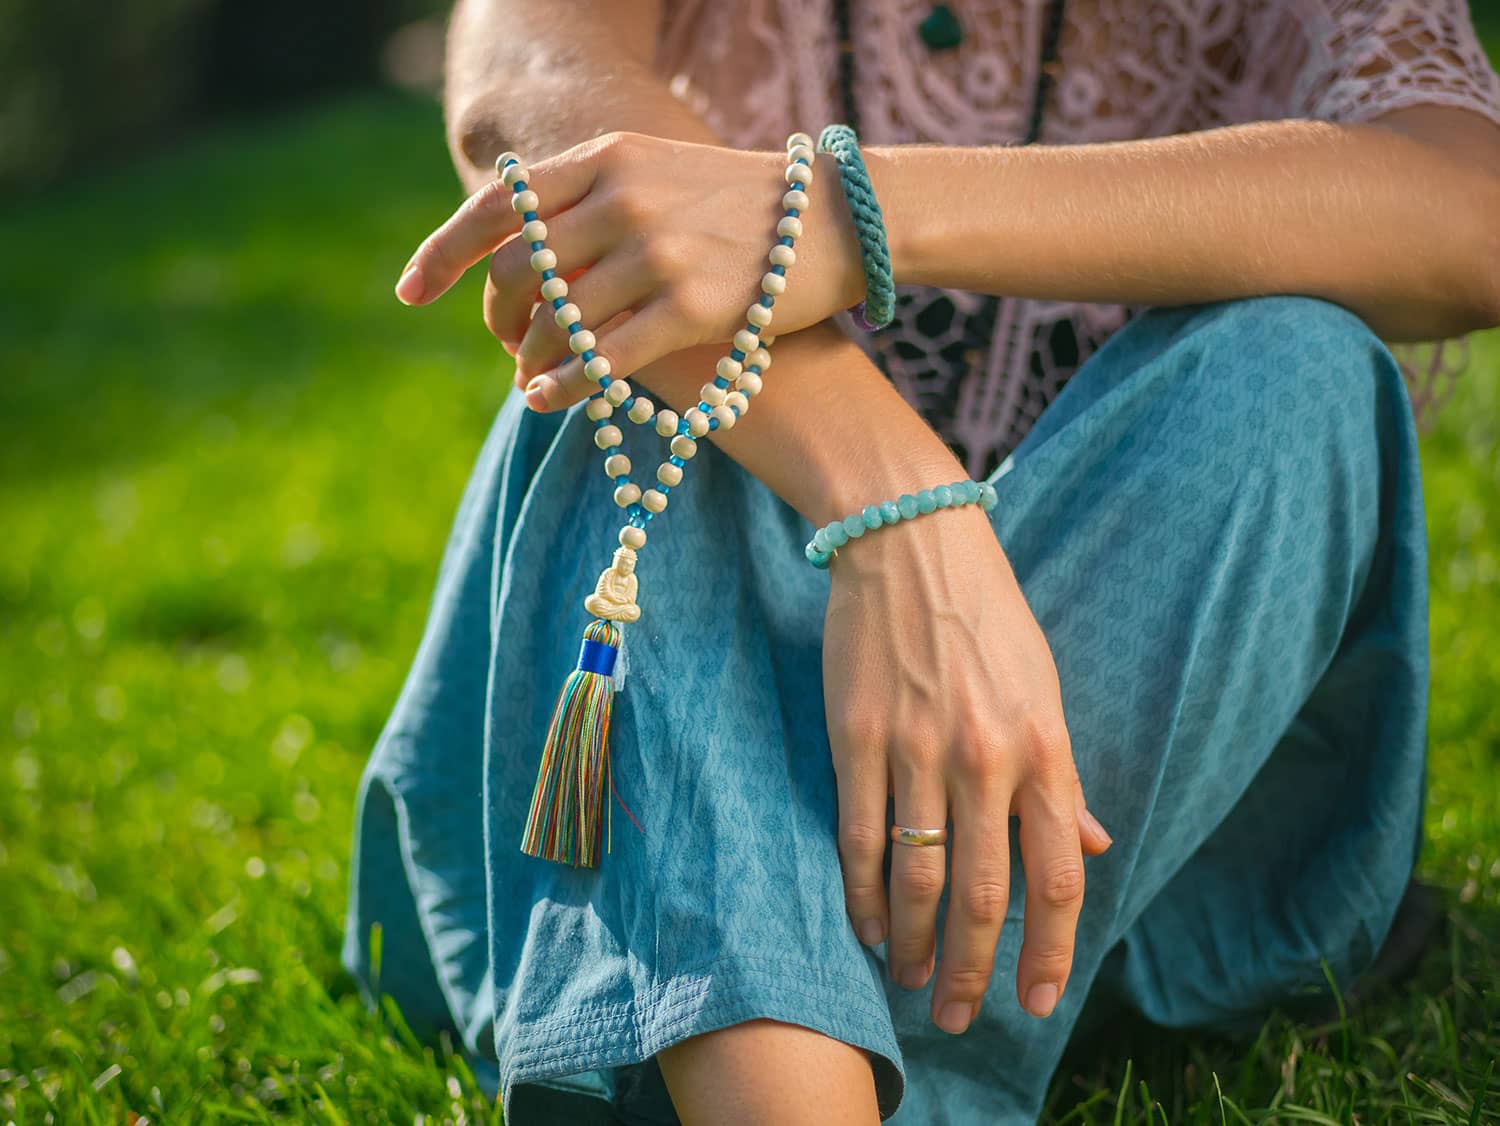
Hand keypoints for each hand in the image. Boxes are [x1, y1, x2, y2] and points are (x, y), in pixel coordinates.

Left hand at [393, 131, 864, 408]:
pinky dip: (562, 387)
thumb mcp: (659, 170)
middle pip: (518, 271)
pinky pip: (600, 361)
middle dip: (494, 318)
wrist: (840, 219)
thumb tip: (526, 245)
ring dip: (529, 360)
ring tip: (530, 379)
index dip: (443, 252)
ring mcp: (656, 253)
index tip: (410, 291)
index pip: (499, 205)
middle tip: (503, 345)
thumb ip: (591, 196)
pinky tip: (548, 400)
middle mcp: (623, 198)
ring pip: (555, 322)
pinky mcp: (690, 310)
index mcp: (607, 157)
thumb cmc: (744, 206)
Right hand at [822, 506, 1110, 1034]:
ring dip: (912, 943)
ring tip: (908, 981)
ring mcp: (916, 747)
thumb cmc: (987, 616)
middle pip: (985, 894)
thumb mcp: (1044, 689)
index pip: (1056, 877)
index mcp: (1043, 747)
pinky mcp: (856, 736)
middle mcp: (985, 757)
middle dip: (973, 970)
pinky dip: (861, 893)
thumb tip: (1092, 847)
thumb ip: (1063, 777)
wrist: (912, 543)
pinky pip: (859, 834)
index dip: (1049, 950)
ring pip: (917, 875)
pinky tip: (865, 925)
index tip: (1037, 999)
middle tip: (959, 1015)